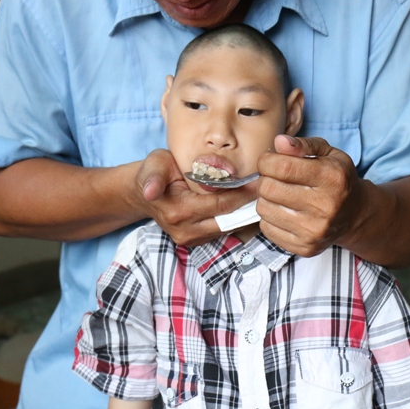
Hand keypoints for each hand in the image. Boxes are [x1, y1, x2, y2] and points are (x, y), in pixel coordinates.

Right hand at [134, 149, 253, 245]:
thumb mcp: (154, 166)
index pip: (219, 205)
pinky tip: (244, 204)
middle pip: (227, 220)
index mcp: (177, 212)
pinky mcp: (195, 241)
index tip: (258, 182)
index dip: (241, 194)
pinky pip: (221, 231)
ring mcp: (190, 239)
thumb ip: (154, 178)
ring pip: (227, 228)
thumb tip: (149, 191)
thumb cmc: (155, 172)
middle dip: (247, 205)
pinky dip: (234, 218)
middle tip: (266, 189)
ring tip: (258, 195)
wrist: (143, 193)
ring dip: (243, 213)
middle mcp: (185, 231)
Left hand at [254, 135, 368, 256]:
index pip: (282, 166)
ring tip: (281, 195)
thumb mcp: (329, 154)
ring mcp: (315, 230)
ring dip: (267, 198)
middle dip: (266, 178)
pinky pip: (266, 228)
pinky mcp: (305, 247)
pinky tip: (285, 211)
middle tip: (275, 177)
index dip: (266, 160)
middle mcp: (325, 206)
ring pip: (264, 209)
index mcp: (332, 178)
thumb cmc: (337, 179)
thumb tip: (279, 142)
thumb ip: (304, 145)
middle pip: (268, 188)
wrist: (356, 215)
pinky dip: (270, 217)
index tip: (269, 161)